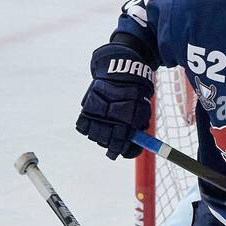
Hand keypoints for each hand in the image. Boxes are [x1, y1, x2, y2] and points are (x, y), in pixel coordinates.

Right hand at [75, 42, 154, 159]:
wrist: (120, 72)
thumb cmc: (134, 94)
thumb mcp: (142, 110)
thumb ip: (138, 129)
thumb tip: (133, 147)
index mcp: (129, 120)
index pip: (121, 143)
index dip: (119, 150)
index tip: (117, 153)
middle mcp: (112, 117)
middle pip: (106, 142)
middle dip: (109, 144)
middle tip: (110, 143)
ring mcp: (98, 112)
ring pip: (94, 135)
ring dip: (98, 137)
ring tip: (102, 131)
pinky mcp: (87, 106)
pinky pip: (83, 125)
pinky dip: (87, 127)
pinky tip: (93, 123)